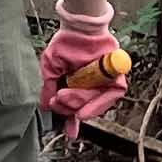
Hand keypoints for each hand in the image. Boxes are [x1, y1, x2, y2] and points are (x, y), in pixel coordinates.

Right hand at [40, 0, 127, 138]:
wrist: (80, 29)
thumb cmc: (66, 44)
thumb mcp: (51, 68)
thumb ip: (49, 88)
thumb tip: (45, 106)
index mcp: (77, 85)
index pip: (76, 106)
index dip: (71, 119)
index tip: (68, 132)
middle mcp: (92, 86)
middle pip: (84, 106)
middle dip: (69, 107)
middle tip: (58, 100)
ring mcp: (104, 82)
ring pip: (95, 103)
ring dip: (79, 105)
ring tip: (66, 99)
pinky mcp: (115, 78)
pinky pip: (110, 96)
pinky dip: (97, 105)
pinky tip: (83, 112)